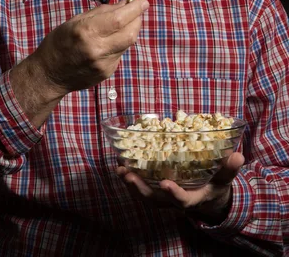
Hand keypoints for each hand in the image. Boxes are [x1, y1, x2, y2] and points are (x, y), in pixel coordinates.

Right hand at [34, 0, 148, 94]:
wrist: (49, 75)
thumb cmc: (59, 42)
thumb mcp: (76, 21)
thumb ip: (102, 12)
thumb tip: (125, 4)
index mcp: (87, 32)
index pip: (120, 19)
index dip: (135, 9)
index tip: (143, 1)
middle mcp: (98, 49)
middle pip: (131, 33)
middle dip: (138, 19)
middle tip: (137, 11)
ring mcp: (104, 64)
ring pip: (128, 44)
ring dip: (130, 30)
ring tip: (124, 23)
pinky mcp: (107, 73)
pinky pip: (120, 53)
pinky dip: (120, 43)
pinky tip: (110, 41)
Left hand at [116, 152, 244, 223]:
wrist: (209, 197)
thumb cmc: (216, 184)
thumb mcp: (225, 178)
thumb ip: (229, 168)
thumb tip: (237, 156)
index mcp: (194, 198)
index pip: (183, 200)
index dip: (174, 194)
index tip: (165, 184)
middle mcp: (175, 201)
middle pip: (156, 200)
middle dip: (140, 189)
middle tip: (128, 175)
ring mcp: (164, 198)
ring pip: (145, 196)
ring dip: (130, 184)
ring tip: (119, 170)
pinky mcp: (157, 191)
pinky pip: (141, 188)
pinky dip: (130, 179)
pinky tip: (120, 166)